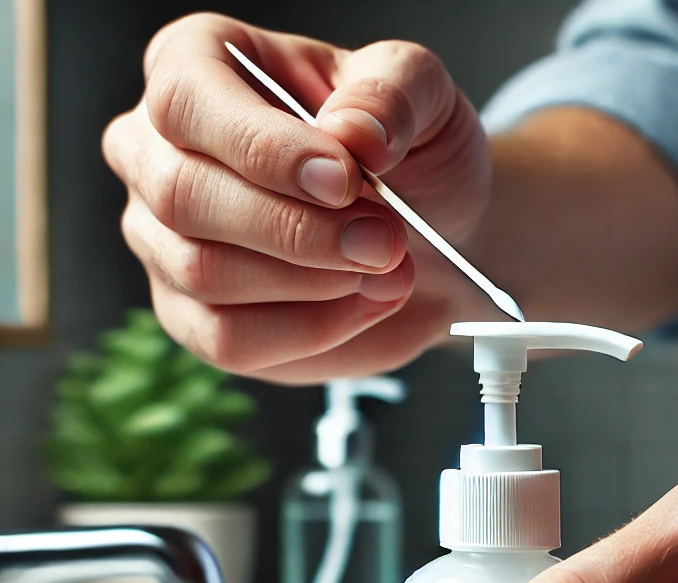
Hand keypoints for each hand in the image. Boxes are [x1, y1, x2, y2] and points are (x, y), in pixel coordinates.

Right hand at [103, 14, 491, 381]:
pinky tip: (362, 304)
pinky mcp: (194, 318)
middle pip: (184, 196)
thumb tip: (351, 133)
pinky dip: (310, 330)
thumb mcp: (423, 96)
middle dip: (297, 230)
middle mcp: (157, 152)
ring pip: (204, 273)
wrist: (437, 237)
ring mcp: (164, 241)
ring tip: (386, 268)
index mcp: (198, 64)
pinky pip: (228, 340)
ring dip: (312, 283)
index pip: (187, 101)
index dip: (265, 149)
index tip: (346, 181)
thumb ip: (392, 94)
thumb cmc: (411, 155)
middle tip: (384, 242)